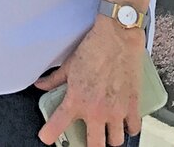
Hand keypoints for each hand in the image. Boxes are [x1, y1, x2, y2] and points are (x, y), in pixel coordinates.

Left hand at [35, 18, 143, 146]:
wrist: (118, 36)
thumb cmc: (94, 48)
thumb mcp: (69, 64)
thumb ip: (54, 79)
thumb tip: (40, 85)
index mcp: (77, 100)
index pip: (58, 126)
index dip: (49, 135)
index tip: (47, 138)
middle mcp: (96, 110)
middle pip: (94, 146)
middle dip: (89, 146)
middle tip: (87, 139)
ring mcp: (116, 110)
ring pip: (115, 141)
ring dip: (110, 138)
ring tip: (107, 131)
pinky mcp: (132, 105)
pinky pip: (133, 128)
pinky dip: (129, 128)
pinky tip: (124, 122)